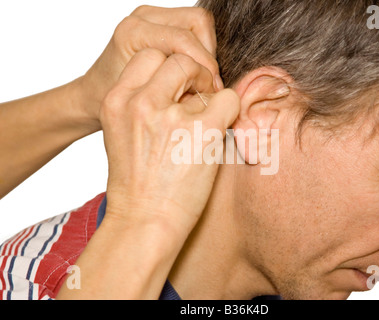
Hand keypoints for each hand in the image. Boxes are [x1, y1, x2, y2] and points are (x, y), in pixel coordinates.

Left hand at [77, 5, 221, 129]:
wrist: (94, 96)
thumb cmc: (113, 102)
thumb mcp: (145, 101)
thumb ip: (176, 88)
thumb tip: (218, 92)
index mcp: (133, 32)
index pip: (185, 38)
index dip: (205, 64)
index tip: (211, 89)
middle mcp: (142, 18)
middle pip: (198, 22)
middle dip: (208, 55)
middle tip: (209, 84)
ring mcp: (151, 17)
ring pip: (199, 24)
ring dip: (206, 53)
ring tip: (201, 80)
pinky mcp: (160, 24)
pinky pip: (193, 30)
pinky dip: (199, 52)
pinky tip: (194, 74)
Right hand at [100, 48, 238, 237]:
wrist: (143, 222)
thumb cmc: (137, 182)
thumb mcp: (122, 132)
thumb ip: (142, 102)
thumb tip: (182, 84)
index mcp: (116, 100)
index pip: (149, 55)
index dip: (168, 66)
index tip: (178, 87)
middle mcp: (140, 103)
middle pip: (176, 57)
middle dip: (192, 72)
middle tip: (199, 96)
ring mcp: (171, 117)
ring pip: (202, 71)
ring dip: (209, 90)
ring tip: (205, 119)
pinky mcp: (203, 131)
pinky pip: (228, 98)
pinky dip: (230, 109)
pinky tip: (219, 131)